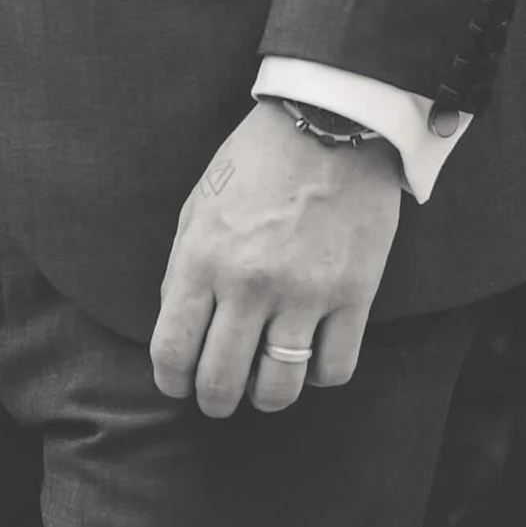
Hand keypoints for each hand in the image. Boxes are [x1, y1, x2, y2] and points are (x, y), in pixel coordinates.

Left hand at [151, 99, 402, 417]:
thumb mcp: (199, 205)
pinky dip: (319, 376)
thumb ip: (183, 268)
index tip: (177, 386)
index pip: (173, 349)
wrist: (330, 125)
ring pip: (279, 388)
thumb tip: (178, 326)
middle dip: (214, 401)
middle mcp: (250, 283)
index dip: (171, 381)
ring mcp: (305, 293)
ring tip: (263, 390)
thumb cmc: (256, 162)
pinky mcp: (354, 295)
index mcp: (202, 258)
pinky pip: (335, 369)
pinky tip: (310, 359)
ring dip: (266, 399)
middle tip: (218, 400)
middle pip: (221, 380)